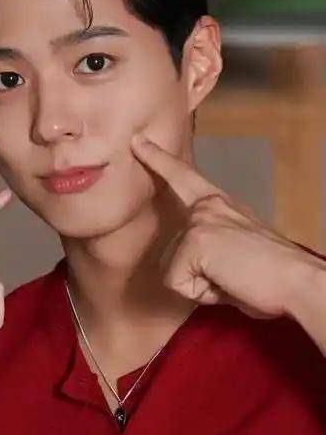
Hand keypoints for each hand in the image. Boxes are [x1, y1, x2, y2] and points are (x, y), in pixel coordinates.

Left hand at [132, 135, 319, 318]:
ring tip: (232, 279)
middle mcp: (206, 207)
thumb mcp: (234, 253)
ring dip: (200, 286)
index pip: (183, 177)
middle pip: (170, 253)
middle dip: (195, 277)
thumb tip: (198, 266)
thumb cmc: (270, 277)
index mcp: (219, 205)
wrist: (296, 283)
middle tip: (231, 276)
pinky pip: (177, 282)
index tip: (137, 140)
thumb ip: (210, 247)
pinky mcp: (195, 241)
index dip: (158, 160)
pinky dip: (201, 293)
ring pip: (173, 271)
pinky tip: (226, 283)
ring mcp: (199, 221)